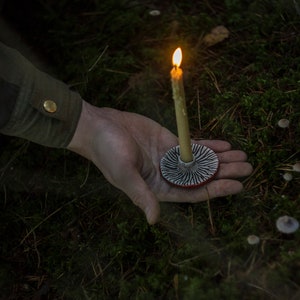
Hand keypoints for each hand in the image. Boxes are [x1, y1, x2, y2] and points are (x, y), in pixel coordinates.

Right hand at [68, 101, 252, 223]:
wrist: (100, 126)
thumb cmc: (107, 152)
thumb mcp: (124, 174)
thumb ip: (142, 195)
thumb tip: (154, 220)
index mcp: (157, 187)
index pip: (192, 192)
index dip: (215, 190)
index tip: (237, 186)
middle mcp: (166, 175)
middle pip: (201, 177)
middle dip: (224, 173)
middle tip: (247, 167)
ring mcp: (169, 157)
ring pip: (200, 161)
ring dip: (220, 159)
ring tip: (242, 155)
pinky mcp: (168, 141)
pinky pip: (193, 145)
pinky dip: (208, 145)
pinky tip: (224, 144)